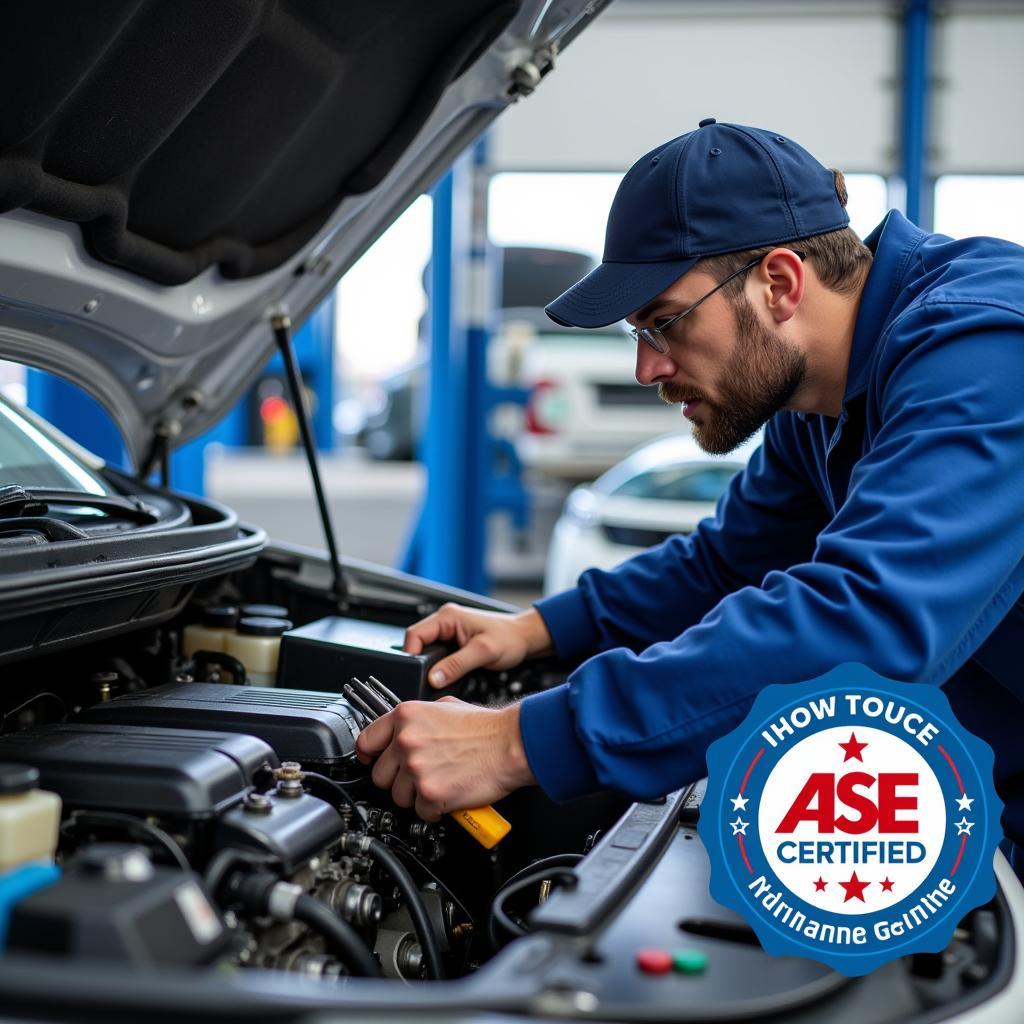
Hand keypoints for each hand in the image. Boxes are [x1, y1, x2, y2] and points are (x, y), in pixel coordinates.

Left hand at [354, 697, 534, 820]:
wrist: (511, 744)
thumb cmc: (486, 728)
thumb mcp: (445, 706)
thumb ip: (419, 719)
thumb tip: (405, 730)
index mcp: (406, 716)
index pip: (366, 741)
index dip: (370, 756)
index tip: (373, 762)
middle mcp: (406, 741)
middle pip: (380, 775)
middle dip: (398, 780)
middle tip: (419, 776)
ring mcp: (416, 768)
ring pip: (399, 797)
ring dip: (417, 796)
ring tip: (439, 783)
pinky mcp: (430, 793)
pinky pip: (421, 812)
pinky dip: (435, 809)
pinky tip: (449, 794)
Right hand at [404, 603, 552, 687]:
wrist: (524, 638)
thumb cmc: (509, 638)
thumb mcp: (483, 652)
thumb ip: (456, 665)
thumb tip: (433, 678)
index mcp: (448, 616)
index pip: (414, 634)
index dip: (411, 655)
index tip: (417, 673)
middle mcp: (445, 621)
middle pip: (417, 642)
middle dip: (420, 662)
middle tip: (429, 678)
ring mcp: (448, 631)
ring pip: (425, 650)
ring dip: (430, 664)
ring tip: (441, 675)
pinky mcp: (452, 642)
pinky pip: (436, 654)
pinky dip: (438, 665)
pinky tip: (446, 673)